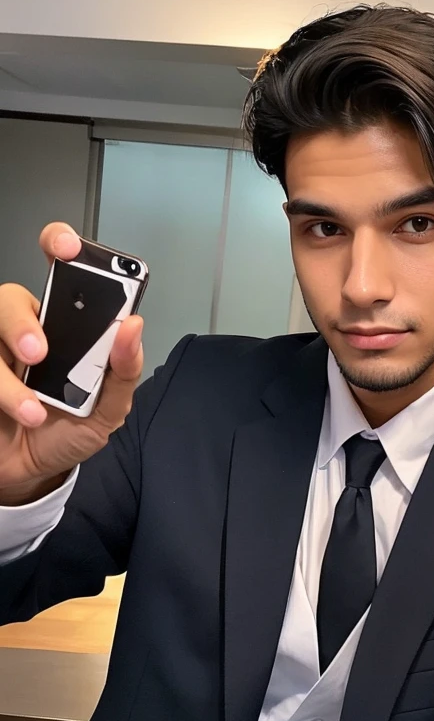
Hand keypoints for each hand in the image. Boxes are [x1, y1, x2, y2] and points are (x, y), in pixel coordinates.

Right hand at [0, 222, 143, 503]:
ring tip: (32, 408)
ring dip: (7, 376)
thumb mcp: (109, 409)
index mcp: (65, 327)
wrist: (32, 473)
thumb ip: (123, 370)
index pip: (61, 272)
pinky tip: (21, 413)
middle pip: (9, 298)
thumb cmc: (68, 431)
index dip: (60, 246)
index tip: (68, 247)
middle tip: (39, 353)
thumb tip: (133, 326)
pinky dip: (1, 392)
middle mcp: (24, 330)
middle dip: (21, 322)